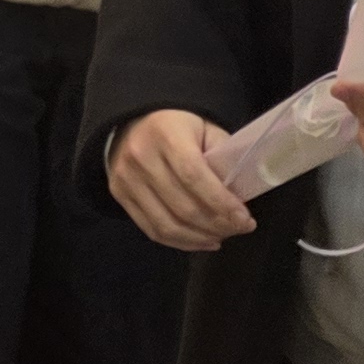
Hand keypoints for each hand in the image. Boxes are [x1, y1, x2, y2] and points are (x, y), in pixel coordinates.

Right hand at [108, 109, 252, 251]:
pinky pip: (152, 229)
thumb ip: (223, 158)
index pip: (194, 177)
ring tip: (222, 236)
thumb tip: (241, 196)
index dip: (221, 203)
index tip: (245, 219)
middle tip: (240, 228)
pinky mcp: (119, 194)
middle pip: (182, 206)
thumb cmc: (178, 126)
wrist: (133, 121)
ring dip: (200, 237)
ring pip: (167, 224)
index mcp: (167, 135)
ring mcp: (126, 178)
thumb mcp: (206, 129)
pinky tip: (201, 241)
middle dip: (217, 224)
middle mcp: (141, 157)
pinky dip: (180, 242)